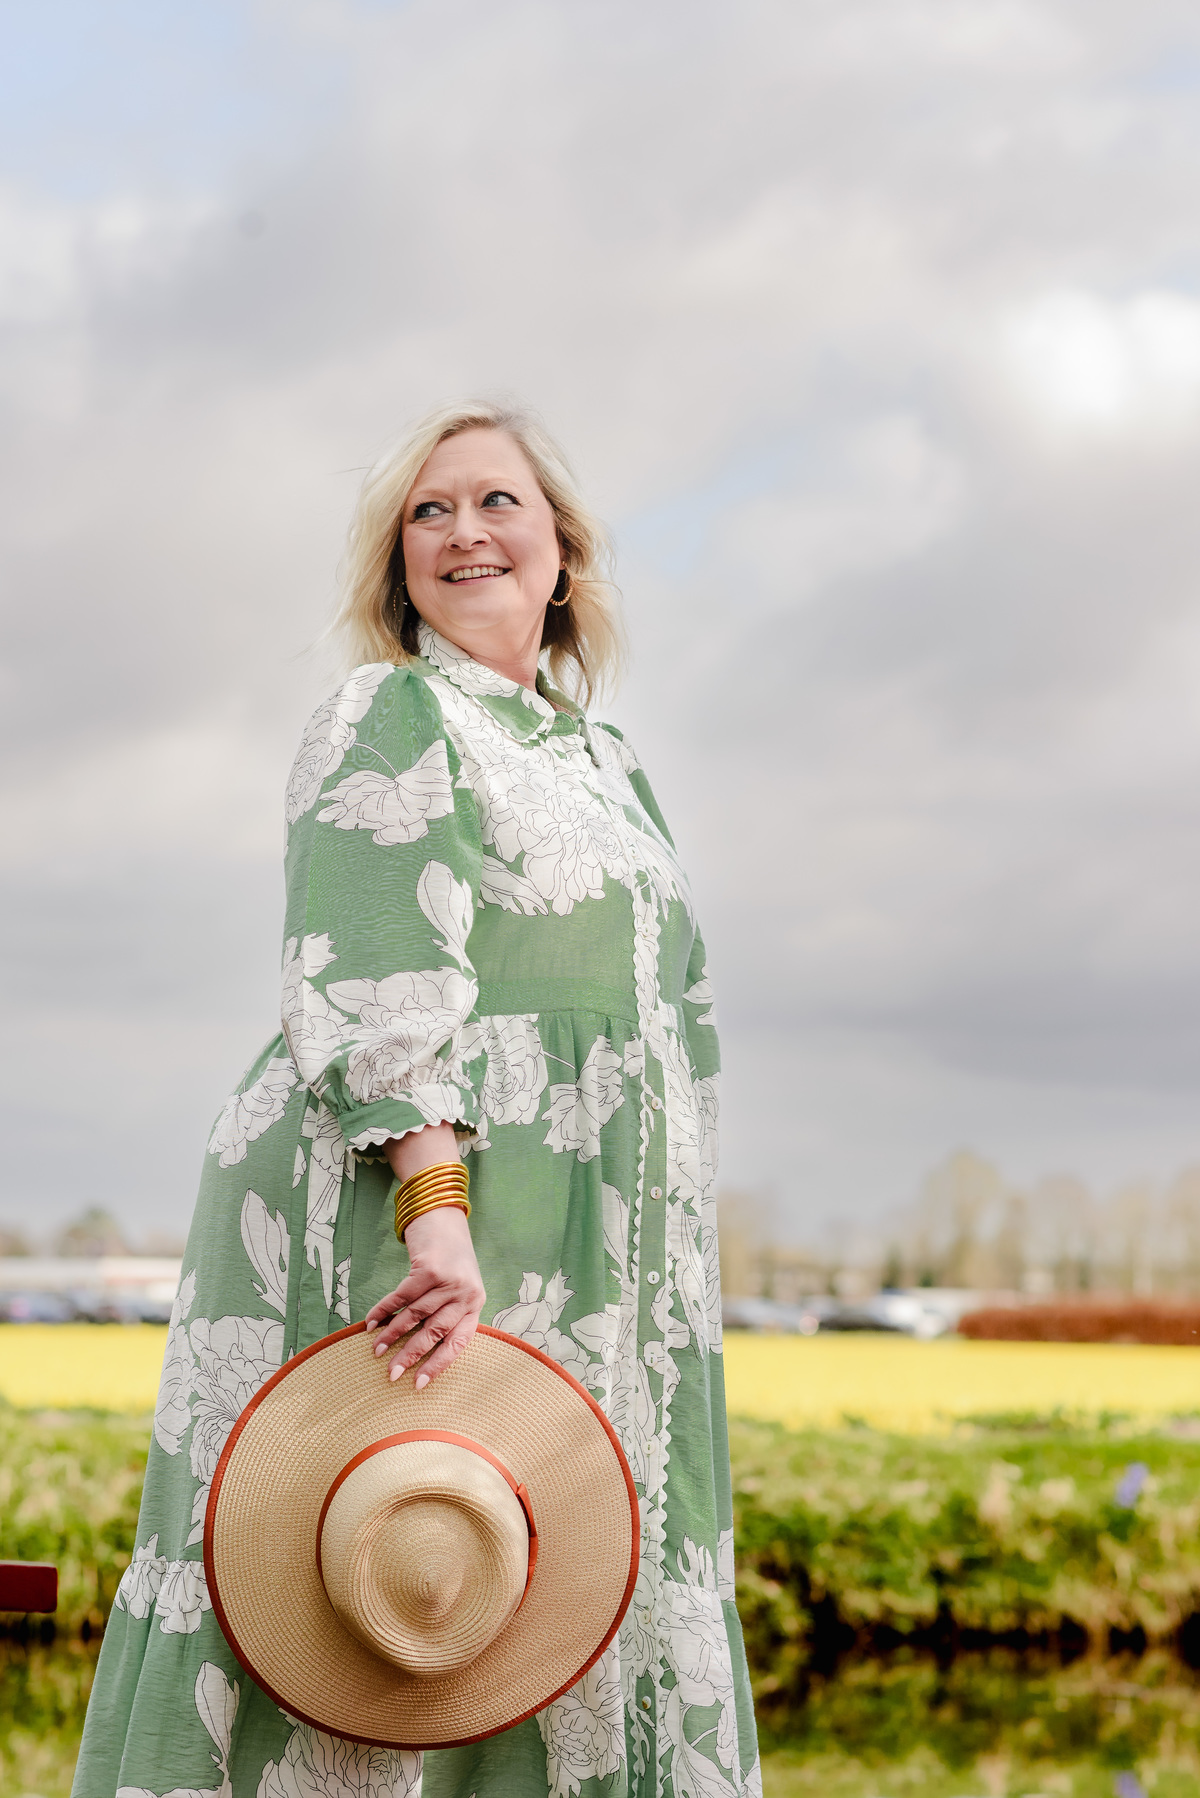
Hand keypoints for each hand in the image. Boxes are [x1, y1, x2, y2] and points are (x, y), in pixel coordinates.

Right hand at [365, 1205, 484, 1387]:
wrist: (442, 1216)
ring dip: (392, 1335)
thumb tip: (418, 1349)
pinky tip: (370, 1323)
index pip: (459, 1343)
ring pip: (415, 1316)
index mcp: (475, 1304)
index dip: (438, 1365)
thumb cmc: (449, 1257)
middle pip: (434, 1332)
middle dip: (410, 1356)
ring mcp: (448, 1280)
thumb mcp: (458, 1286)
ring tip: (375, 1350)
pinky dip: (383, 1311)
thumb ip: (446, 1312)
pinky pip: (401, 1296)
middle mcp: (466, 1294)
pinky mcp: (428, 1268)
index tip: (418, 1385)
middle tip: (390, 1375)